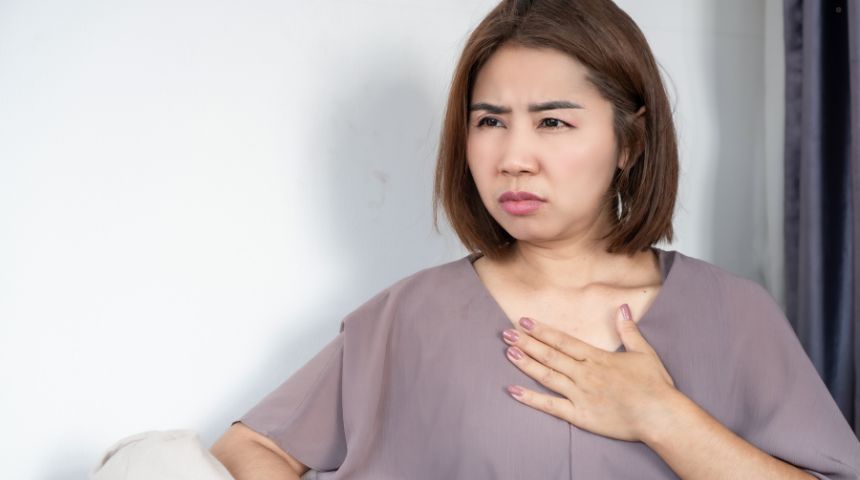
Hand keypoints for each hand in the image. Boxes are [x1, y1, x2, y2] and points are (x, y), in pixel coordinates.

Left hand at [501, 304, 679, 441]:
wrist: (660, 416)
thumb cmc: (654, 385)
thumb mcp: (643, 352)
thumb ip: (629, 330)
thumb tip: (623, 307)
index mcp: (597, 358)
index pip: (563, 341)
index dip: (542, 330)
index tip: (524, 321)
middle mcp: (585, 373)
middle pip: (550, 355)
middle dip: (527, 342)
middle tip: (506, 333)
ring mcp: (580, 394)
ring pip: (547, 376)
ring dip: (526, 364)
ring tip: (508, 352)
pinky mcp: (580, 416)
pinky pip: (551, 406)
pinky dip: (530, 399)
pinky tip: (513, 391)